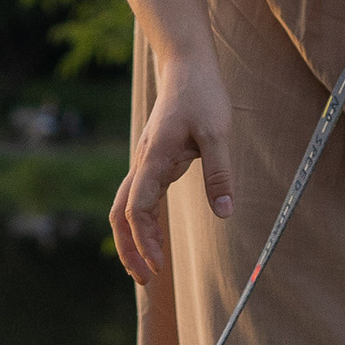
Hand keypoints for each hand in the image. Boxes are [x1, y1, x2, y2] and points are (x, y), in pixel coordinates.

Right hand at [111, 57, 236, 282]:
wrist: (185, 64)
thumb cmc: (201, 94)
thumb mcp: (217, 132)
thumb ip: (219, 174)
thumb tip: (224, 214)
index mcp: (154, 158)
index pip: (137, 208)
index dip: (144, 240)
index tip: (159, 265)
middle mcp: (143, 163)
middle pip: (121, 214)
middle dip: (129, 249)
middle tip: (147, 280)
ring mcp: (146, 162)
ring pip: (126, 207)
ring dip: (132, 239)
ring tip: (148, 268)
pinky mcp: (154, 160)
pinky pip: (139, 197)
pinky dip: (141, 222)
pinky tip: (154, 237)